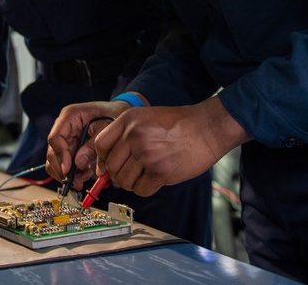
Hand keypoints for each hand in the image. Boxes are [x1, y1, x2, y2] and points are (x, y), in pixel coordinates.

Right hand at [45, 100, 133, 191]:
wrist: (119, 112)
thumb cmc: (112, 114)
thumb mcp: (106, 128)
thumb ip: (93, 146)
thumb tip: (78, 164)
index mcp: (69, 116)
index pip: (56, 138)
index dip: (60, 155)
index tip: (68, 169)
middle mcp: (64, 127)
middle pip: (53, 151)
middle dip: (63, 169)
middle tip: (75, 181)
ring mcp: (66, 137)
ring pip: (57, 160)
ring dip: (68, 173)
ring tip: (82, 178)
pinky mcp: (71, 146)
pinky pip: (66, 162)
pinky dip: (74, 171)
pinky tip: (85, 173)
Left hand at [94, 96, 250, 195]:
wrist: (207, 128)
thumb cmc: (179, 123)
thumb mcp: (146, 117)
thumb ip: (125, 134)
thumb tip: (107, 162)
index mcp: (128, 120)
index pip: (100, 144)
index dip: (103, 158)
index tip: (108, 165)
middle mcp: (134, 136)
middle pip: (112, 166)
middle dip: (118, 174)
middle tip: (131, 174)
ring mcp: (147, 154)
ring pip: (124, 181)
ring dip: (132, 183)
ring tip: (145, 175)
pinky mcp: (160, 172)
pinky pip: (140, 190)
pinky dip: (145, 189)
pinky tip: (155, 180)